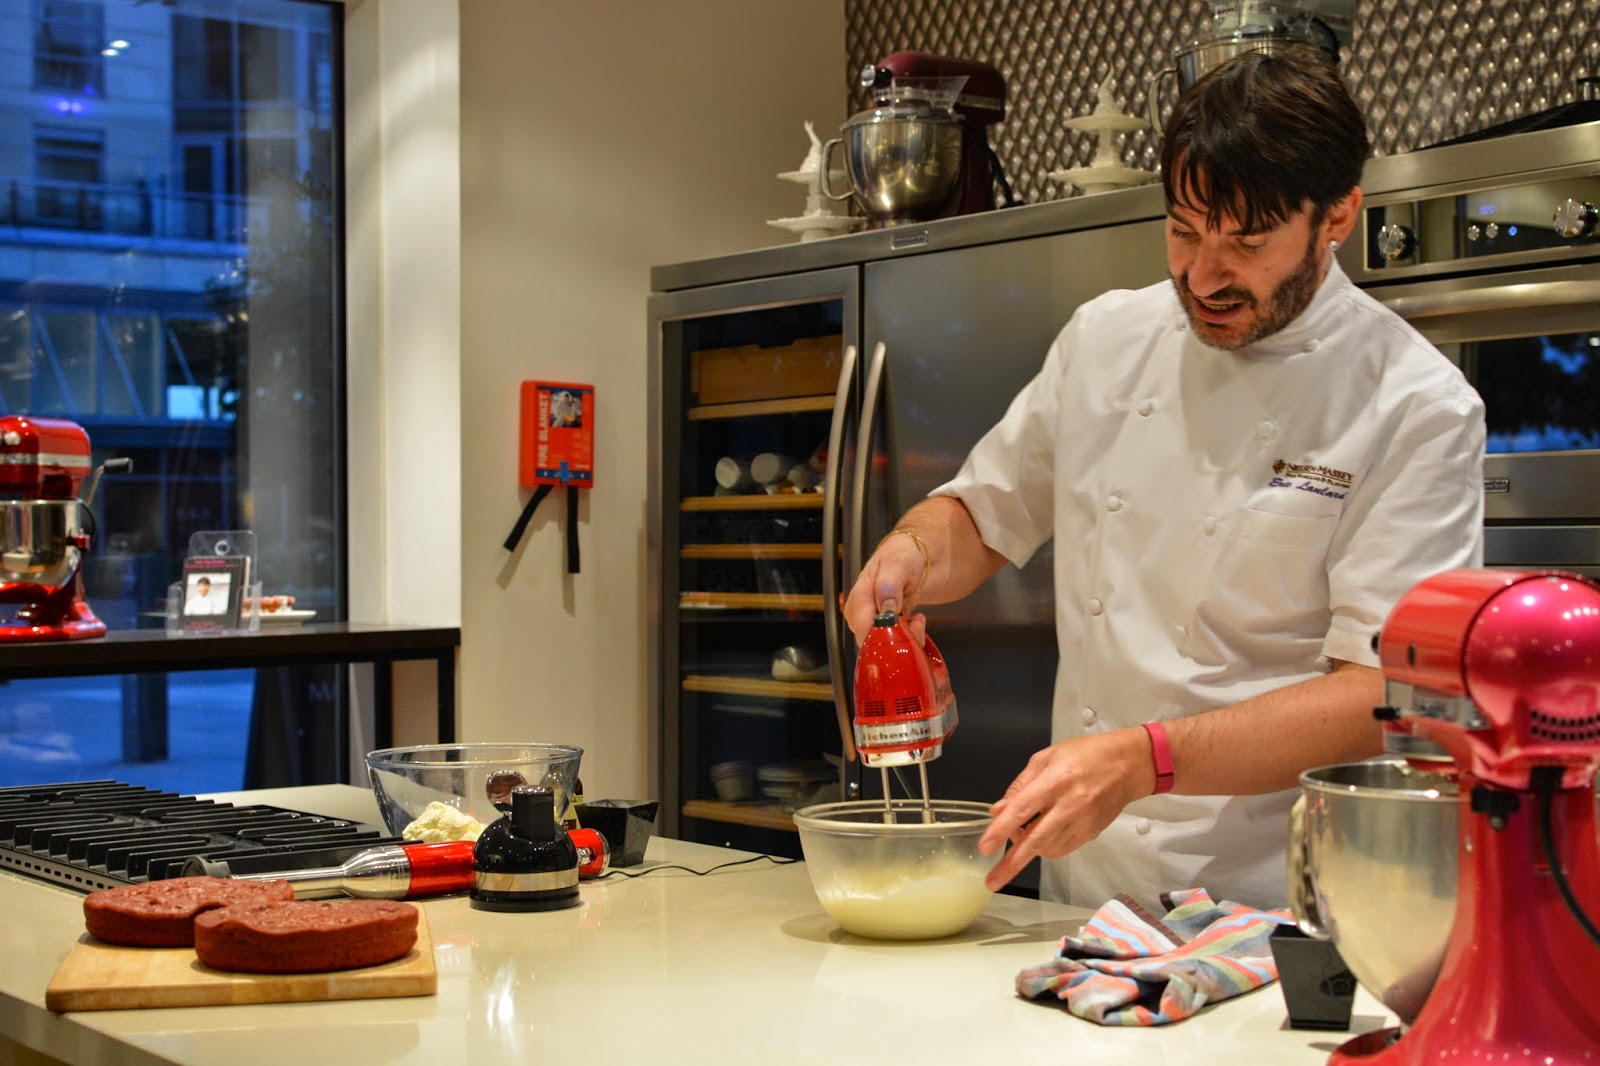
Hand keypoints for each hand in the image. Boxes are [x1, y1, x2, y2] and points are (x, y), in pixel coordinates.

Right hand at [842, 532, 927, 643]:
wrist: (911, 556)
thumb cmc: (902, 557)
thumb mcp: (897, 564)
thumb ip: (888, 585)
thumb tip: (886, 610)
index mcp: (859, 596)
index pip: (863, 626)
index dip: (884, 633)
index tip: (905, 624)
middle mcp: (860, 613)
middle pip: (872, 641)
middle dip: (898, 638)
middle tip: (916, 623)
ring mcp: (870, 622)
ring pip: (883, 645)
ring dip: (905, 638)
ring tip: (918, 620)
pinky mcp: (882, 628)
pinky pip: (892, 642)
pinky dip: (908, 637)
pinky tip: (915, 621)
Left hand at [977, 728, 1154, 890]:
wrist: (1128, 765)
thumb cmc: (1088, 755)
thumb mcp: (1047, 757)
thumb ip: (1020, 784)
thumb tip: (999, 809)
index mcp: (1056, 780)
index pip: (1022, 809)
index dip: (1001, 830)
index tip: (985, 847)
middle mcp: (1070, 805)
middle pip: (1035, 841)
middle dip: (1011, 864)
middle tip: (992, 881)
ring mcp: (1083, 823)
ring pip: (1047, 849)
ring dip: (1028, 850)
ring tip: (1021, 834)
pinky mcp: (1091, 834)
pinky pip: (1061, 849)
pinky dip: (1046, 847)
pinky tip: (1042, 833)